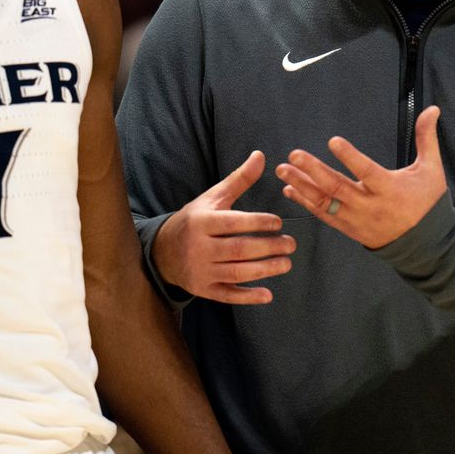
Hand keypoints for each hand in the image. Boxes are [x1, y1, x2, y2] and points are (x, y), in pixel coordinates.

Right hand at [152, 151, 294, 303]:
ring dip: (265, 270)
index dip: (258, 223)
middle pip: (239, 249)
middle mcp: (199, 247)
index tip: (279, 222)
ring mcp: (201, 271)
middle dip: (268, 247)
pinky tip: (268, 294)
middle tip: (291, 244)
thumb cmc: (195, 220)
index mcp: (202, 222)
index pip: (233, 223)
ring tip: (287, 263)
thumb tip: (261, 155)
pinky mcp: (203, 290)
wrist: (163, 250)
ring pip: (237, 273)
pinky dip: (247, 297)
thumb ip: (239, 179)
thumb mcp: (213, 198)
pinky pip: (227, 295)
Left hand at [275, 106, 447, 248]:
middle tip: (294, 155)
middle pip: (338, 188)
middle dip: (314, 171)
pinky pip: (324, 216)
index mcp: (391, 190)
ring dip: (302, 186)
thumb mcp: (431, 169)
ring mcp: (357, 220)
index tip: (333, 141)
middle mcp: (372, 207)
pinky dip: (305, 203)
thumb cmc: (428, 202)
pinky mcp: (349, 229)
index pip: (368, 172)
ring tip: (283, 171)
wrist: (426, 245)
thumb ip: (426, 138)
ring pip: (326, 203)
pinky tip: (290, 190)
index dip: (350, 158)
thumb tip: (432, 108)